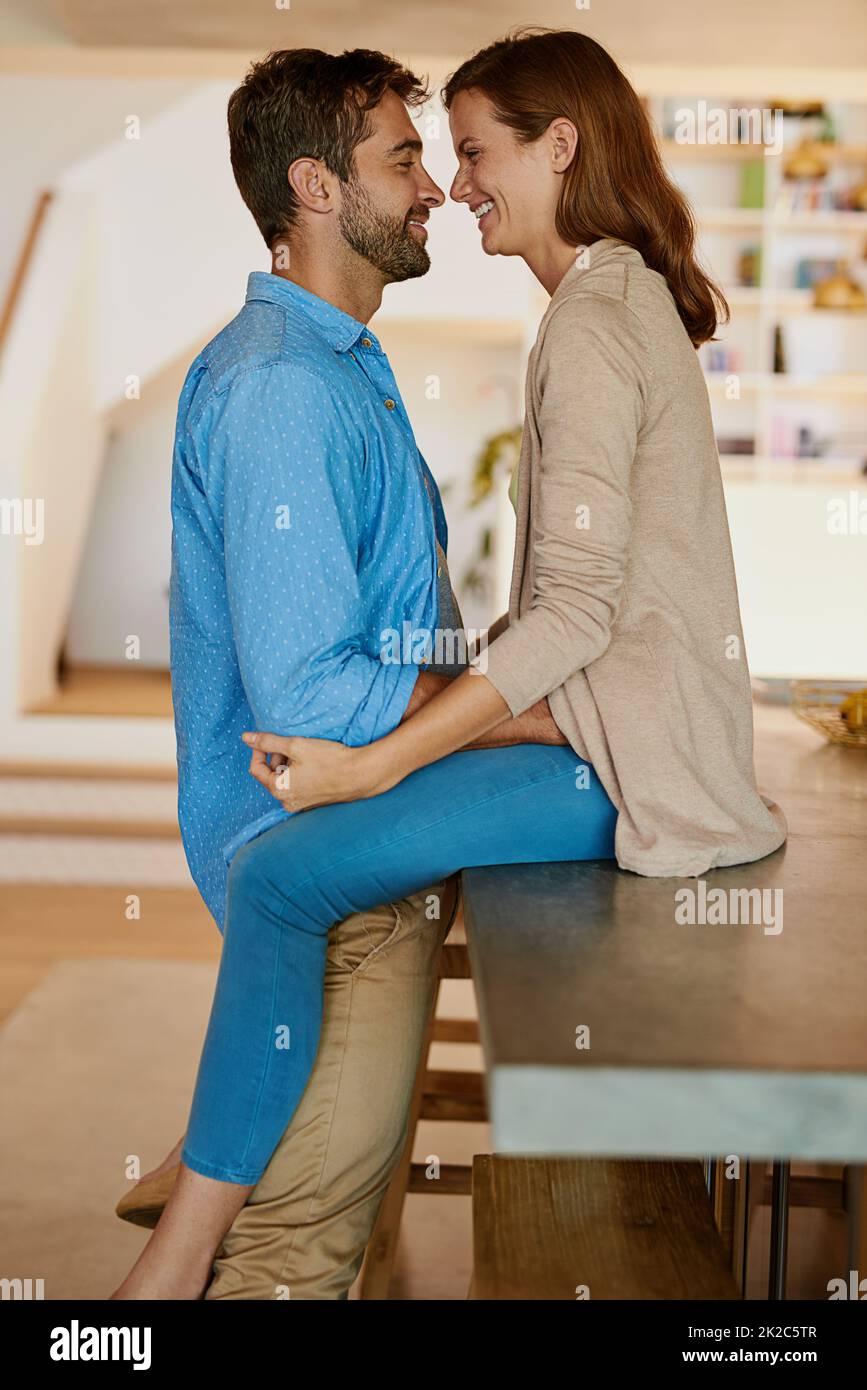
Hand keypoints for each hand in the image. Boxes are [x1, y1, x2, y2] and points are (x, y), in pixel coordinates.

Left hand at [241, 731, 388, 811]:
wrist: (360, 774)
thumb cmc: (329, 760)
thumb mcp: (296, 745)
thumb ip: (268, 741)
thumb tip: (246, 737)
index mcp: (279, 790)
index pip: (256, 769)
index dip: (258, 751)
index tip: (266, 739)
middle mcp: (287, 801)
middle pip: (271, 775)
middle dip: (276, 757)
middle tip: (290, 743)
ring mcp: (301, 804)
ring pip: (285, 780)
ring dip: (288, 765)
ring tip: (304, 751)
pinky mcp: (313, 802)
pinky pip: (298, 786)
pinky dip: (299, 773)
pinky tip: (313, 762)